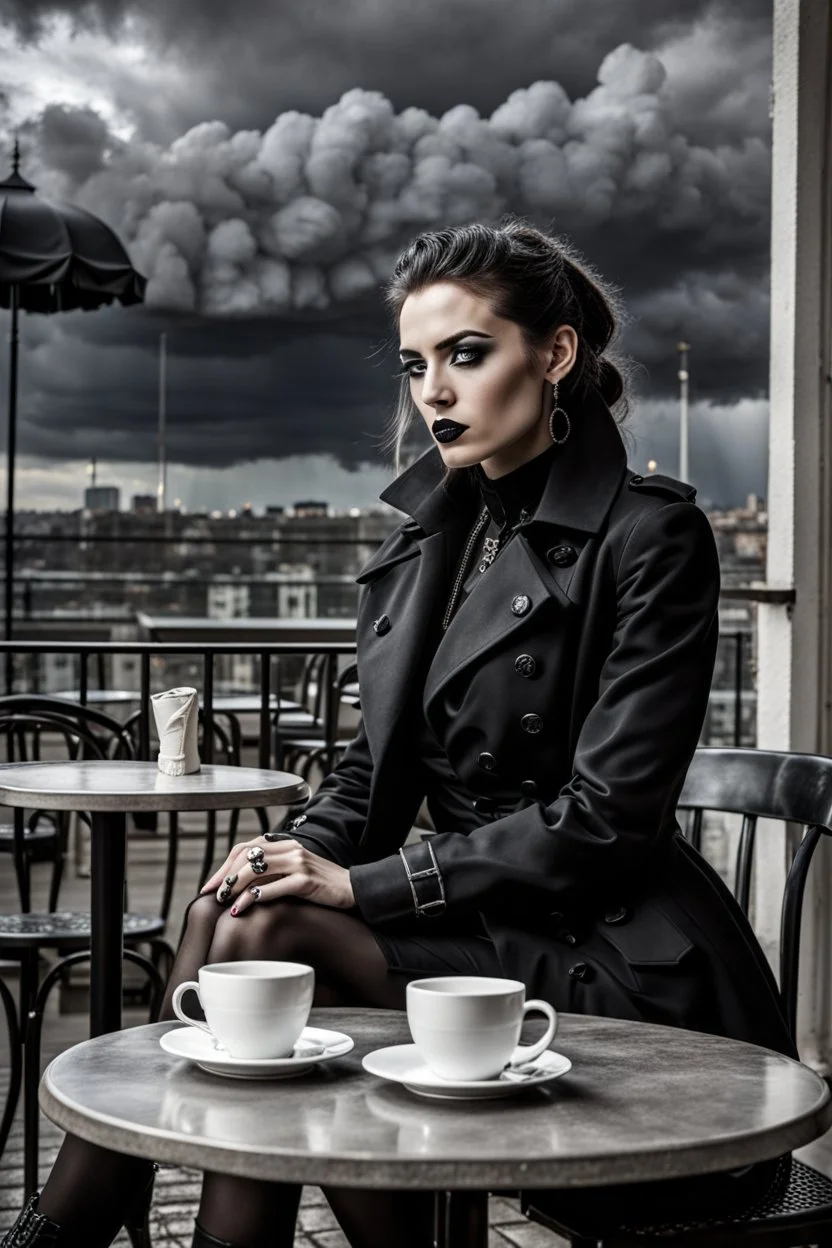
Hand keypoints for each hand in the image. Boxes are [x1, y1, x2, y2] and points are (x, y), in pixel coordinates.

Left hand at [200, 836, 354, 913]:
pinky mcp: (306, 880)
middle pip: (247, 856)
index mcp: (285, 844)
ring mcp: (298, 863)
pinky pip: (274, 887)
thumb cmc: (321, 886)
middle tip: (212, 895)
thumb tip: (240, 886)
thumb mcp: (294, 873)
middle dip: (225, 876)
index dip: (224, 865)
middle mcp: (290, 849)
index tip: (210, 885)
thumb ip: (272, 873)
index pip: (246, 848)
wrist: (352, 889)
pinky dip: (255, 896)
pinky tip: (244, 906)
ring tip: (224, 902)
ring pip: (257, 870)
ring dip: (236, 886)